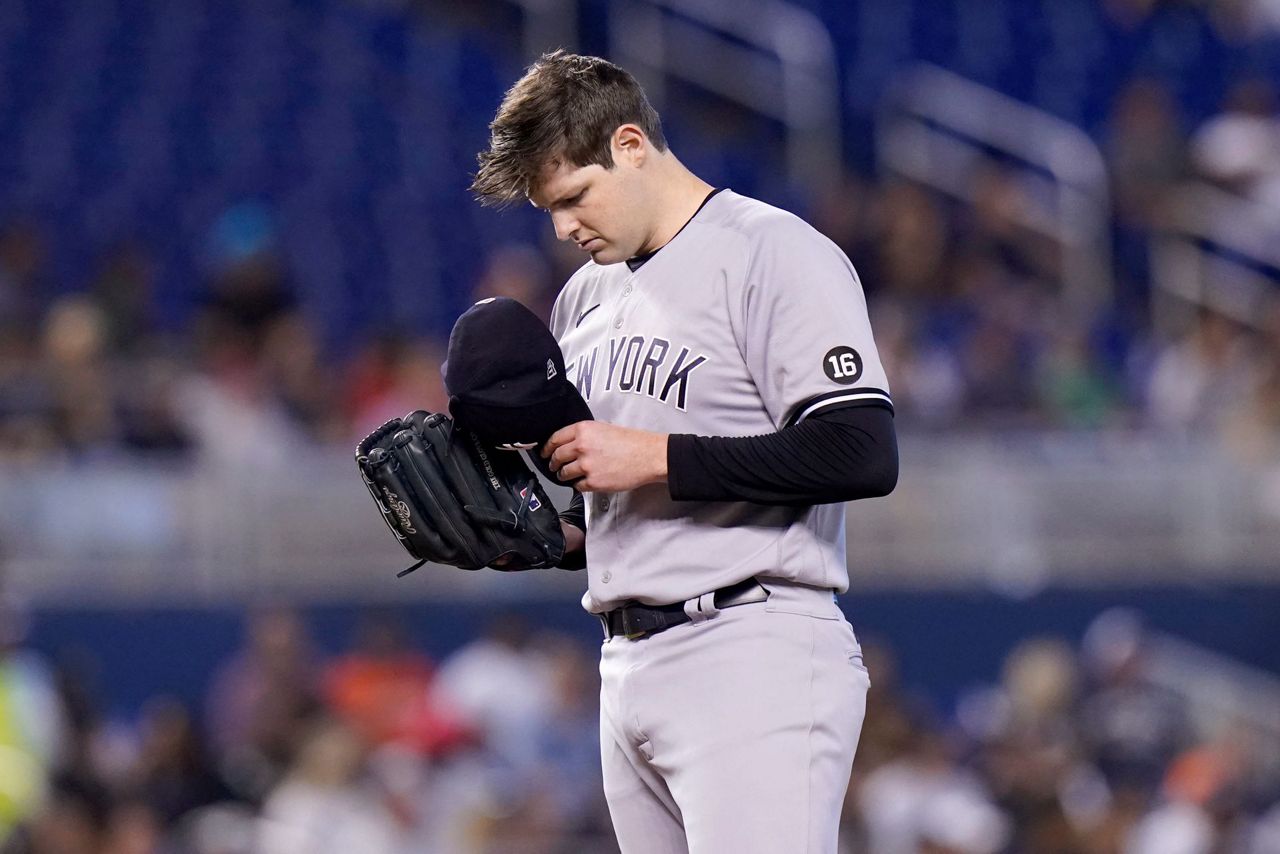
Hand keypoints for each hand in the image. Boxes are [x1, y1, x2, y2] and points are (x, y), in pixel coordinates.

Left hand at [542, 421, 667, 492]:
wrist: (647, 456)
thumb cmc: (632, 442)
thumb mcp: (605, 427)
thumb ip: (586, 434)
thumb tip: (572, 441)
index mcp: (583, 430)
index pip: (555, 438)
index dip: (547, 447)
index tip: (545, 452)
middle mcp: (581, 446)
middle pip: (556, 457)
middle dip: (553, 463)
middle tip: (554, 466)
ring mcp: (586, 465)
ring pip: (564, 473)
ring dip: (564, 475)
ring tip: (568, 476)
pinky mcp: (593, 482)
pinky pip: (577, 486)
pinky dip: (578, 485)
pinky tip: (584, 481)